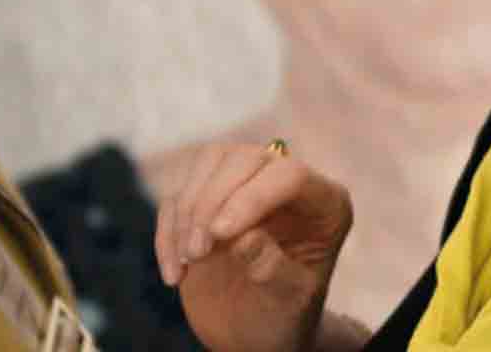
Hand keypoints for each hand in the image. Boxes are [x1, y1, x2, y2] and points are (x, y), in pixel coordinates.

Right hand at [156, 141, 354, 351]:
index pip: (290, 176)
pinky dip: (168, 230)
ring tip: (188, 260)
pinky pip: (179, 193)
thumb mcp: (288, 301)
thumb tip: (244, 237)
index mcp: (323, 203)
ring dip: (187, 210)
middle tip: (199, 252)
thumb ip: (273, 269)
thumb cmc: (282, 316)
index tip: (220, 235)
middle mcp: (285, 181)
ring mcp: (245, 182)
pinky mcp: (207, 196)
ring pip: (209, 161)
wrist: (253, 331)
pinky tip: (175, 272)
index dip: (252, 197)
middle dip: (212, 202)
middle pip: (245, 159)